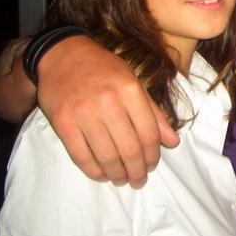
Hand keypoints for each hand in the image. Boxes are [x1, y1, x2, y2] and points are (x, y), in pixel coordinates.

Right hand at [37, 35, 179, 187]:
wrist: (62, 56)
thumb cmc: (103, 69)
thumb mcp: (133, 82)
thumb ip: (153, 113)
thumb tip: (173, 142)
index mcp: (129, 89)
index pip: (148, 133)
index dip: (152, 155)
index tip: (152, 165)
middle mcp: (108, 101)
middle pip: (129, 148)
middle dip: (137, 171)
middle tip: (139, 180)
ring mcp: (83, 113)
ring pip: (107, 156)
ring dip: (117, 175)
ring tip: (122, 180)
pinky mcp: (62, 124)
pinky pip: (81, 157)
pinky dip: (94, 171)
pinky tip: (102, 175)